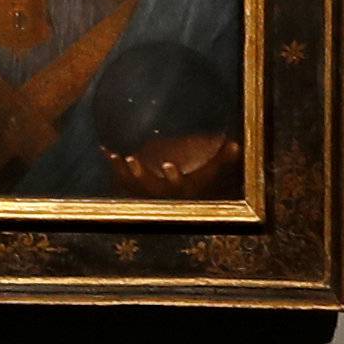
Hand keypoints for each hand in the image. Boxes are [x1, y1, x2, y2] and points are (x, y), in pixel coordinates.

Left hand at [102, 135, 241, 198]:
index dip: (173, 176)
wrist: (179, 198)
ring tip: (115, 154)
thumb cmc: (198, 179)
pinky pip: (120, 179)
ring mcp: (146, 194)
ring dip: (121, 170)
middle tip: (131, 159)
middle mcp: (162, 195)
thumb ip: (223, 159)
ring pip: (131, 185)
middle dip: (140, 174)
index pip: (178, 186)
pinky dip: (113, 166)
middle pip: (149, 188)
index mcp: (182, 190)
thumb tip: (237, 144)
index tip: (167, 164)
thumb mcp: (211, 172)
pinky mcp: (133, 189)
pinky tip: (105, 149)